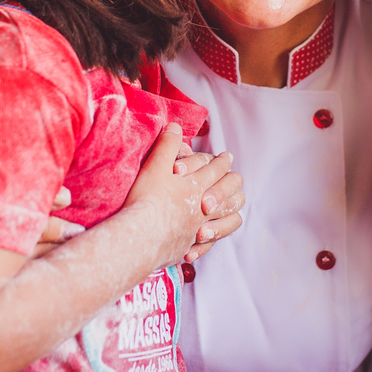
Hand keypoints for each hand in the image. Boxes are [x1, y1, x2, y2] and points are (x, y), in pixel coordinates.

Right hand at [124, 124, 241, 270]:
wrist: (138, 238)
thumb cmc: (146, 201)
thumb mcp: (155, 166)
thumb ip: (167, 145)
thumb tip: (174, 125)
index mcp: (197, 185)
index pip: (218, 169)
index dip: (222, 161)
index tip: (227, 157)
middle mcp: (203, 208)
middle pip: (230, 194)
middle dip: (232, 184)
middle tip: (233, 178)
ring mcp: (197, 229)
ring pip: (228, 220)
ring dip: (229, 212)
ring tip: (228, 207)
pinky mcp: (187, 246)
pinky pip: (208, 244)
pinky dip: (209, 240)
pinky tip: (204, 238)